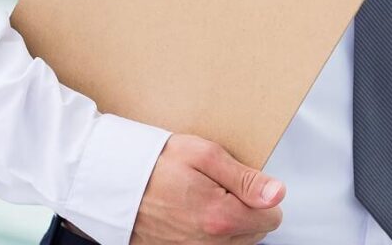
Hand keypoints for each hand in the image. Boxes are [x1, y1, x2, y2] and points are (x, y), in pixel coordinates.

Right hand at [129, 132, 285, 244]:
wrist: (115, 181)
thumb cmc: (157, 162)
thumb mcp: (205, 155)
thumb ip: (245, 178)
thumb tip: (277, 194)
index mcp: (220, 217)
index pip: (272, 217)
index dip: (262, 194)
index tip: (244, 181)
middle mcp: (209, 244)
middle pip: (255, 233)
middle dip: (247, 208)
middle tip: (220, 185)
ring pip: (236, 244)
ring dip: (229, 222)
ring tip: (205, 196)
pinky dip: (210, 234)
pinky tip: (194, 213)